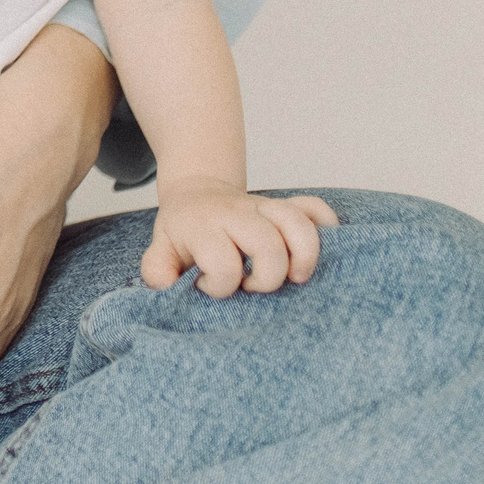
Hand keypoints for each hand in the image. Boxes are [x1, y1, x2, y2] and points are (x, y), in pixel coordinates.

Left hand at [140, 176, 337, 296]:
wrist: (196, 195)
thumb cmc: (183, 234)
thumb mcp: (161, 250)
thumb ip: (157, 270)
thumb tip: (168, 288)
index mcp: (204, 227)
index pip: (223, 263)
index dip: (220, 286)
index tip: (208, 287)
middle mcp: (238, 214)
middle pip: (267, 245)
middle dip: (267, 278)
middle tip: (252, 287)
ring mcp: (263, 207)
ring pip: (297, 223)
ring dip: (303, 256)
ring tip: (296, 279)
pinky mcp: (284, 205)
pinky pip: (314, 206)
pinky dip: (325, 226)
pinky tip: (321, 251)